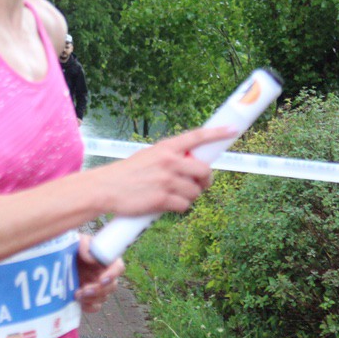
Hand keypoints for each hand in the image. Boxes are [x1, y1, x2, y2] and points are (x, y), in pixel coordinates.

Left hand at [75, 234, 124, 312]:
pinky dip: (88, 306)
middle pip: (112, 286)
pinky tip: (79, 302)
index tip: (101, 279)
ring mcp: (97, 286)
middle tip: (84, 290)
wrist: (54, 262)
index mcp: (105, 259)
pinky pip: (95, 306)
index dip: (113, 274)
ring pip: (104, 297)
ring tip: (76, 295)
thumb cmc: (68, 248)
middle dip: (99, 290)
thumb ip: (84, 244)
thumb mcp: (75, 241)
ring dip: (92, 298)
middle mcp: (104, 273)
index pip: (118, 267)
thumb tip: (92, 258)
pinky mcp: (89, 297)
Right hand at [96, 126, 235, 217]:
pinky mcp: (163, 199)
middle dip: (205, 180)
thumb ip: (169, 158)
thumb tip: (192, 166)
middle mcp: (169, 162)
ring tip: (172, 196)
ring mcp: (167, 181)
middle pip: (204, 171)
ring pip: (195, 192)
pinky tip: (166, 205)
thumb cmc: (126, 174)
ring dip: (189, 196)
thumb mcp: (148, 157)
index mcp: (165, 148)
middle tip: (200, 184)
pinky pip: (185, 205)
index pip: (196, 137)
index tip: (232, 130)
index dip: (216, 133)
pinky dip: (179, 207)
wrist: (105, 189)